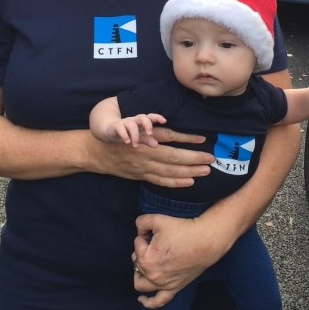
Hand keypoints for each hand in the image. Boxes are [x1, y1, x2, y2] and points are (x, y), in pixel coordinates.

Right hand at [88, 128, 213, 188]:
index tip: (203, 140)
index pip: (170, 138)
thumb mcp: (132, 127)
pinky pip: (161, 181)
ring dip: (189, 172)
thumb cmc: (118, 137)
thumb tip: (171, 129)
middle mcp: (145, 154)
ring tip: (205, 171)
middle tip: (211, 160)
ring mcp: (143, 168)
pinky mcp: (141, 176)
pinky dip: (175, 183)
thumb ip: (151, 130)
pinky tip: (189, 181)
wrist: (97, 153)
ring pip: (169, 172)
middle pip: (173, 158)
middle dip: (194, 159)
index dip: (187, 140)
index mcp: (144, 139)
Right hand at [112, 113, 166, 147]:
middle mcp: (133, 120)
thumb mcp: (137, 137)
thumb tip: (156, 145)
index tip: (164, 121)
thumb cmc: (127, 133)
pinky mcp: (116, 126)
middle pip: (142, 117)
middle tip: (150, 133)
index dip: (157, 117)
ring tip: (135, 145)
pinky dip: (124, 134)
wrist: (109, 129)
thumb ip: (147, 140)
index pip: (150, 117)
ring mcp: (124, 122)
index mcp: (140, 122)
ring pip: (131, 124)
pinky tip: (126, 142)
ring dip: (135, 135)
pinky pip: (120, 128)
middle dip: (147, 124)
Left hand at [132, 212, 226, 308]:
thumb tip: (139, 231)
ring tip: (146, 263)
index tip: (158, 232)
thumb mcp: (157, 219)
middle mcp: (152, 275)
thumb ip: (141, 222)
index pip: (137, 244)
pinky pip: (158, 301)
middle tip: (157, 242)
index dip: (145, 235)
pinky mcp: (174, 288)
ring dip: (139, 273)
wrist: (205, 241)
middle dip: (143, 250)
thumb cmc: (183, 230)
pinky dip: (148, 302)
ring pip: (141, 283)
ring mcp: (162, 284)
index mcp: (146, 258)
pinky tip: (142, 300)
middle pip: (137, 262)